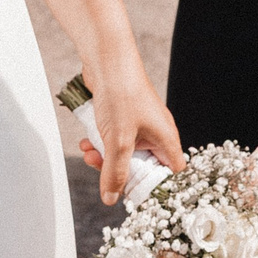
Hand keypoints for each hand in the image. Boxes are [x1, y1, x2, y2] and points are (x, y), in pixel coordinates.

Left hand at [71, 64, 184, 204]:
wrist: (106, 60)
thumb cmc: (122, 93)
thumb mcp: (118, 141)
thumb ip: (115, 172)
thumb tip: (111, 198)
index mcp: (165, 138)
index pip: (171, 171)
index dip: (156, 184)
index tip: (135, 190)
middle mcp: (155, 132)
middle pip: (142, 165)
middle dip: (120, 170)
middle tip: (104, 169)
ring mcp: (138, 124)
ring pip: (124, 152)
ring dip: (105, 157)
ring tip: (89, 153)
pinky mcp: (122, 117)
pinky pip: (113, 138)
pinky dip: (100, 143)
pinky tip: (86, 141)